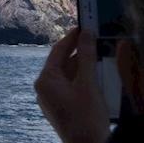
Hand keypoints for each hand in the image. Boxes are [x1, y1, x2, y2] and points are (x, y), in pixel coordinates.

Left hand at [35, 28, 109, 142]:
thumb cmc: (86, 118)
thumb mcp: (88, 83)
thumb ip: (87, 56)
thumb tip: (86, 33)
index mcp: (45, 80)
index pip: (57, 51)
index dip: (72, 37)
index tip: (84, 26)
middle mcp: (44, 89)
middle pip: (62, 63)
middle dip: (80, 52)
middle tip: (95, 39)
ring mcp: (52, 100)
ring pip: (68, 76)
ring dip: (83, 66)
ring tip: (100, 55)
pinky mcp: (61, 108)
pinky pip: (71, 87)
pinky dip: (83, 79)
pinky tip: (97, 76)